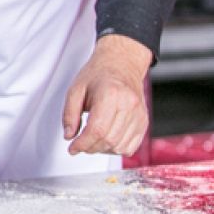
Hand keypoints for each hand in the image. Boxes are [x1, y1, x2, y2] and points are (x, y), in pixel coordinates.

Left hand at [62, 34, 152, 155]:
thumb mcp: (76, 89)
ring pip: (120, 146)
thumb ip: (69, 114)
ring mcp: (139, 115)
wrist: (121, 64)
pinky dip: (116, 148)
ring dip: (102, 149)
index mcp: (110, 94)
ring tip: (92, 139)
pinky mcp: (144, 121)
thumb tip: (69, 136)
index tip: (73, 148)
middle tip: (79, 144)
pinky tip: (106, 140)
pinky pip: (131, 146)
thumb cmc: (99, 74)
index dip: (82, 143)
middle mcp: (129, 105)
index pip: (97, 130)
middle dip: (90, 147)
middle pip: (109, 140)